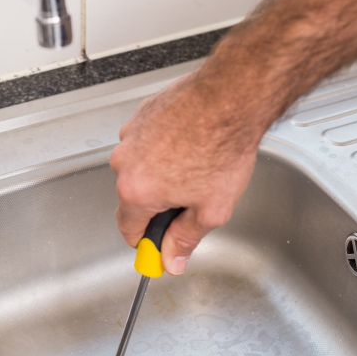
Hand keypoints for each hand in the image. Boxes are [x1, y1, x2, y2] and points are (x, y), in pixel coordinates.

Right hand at [109, 50, 280, 274]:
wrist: (231, 97)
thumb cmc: (222, 146)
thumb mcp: (211, 210)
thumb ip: (186, 239)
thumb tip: (172, 258)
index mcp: (135, 192)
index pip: (129, 230)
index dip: (148, 242)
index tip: (161, 245)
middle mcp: (125, 162)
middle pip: (135, 198)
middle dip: (160, 204)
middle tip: (192, 199)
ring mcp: (131, 135)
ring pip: (140, 168)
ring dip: (161, 172)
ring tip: (196, 164)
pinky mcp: (142, 115)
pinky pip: (147, 141)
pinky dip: (164, 147)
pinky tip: (191, 144)